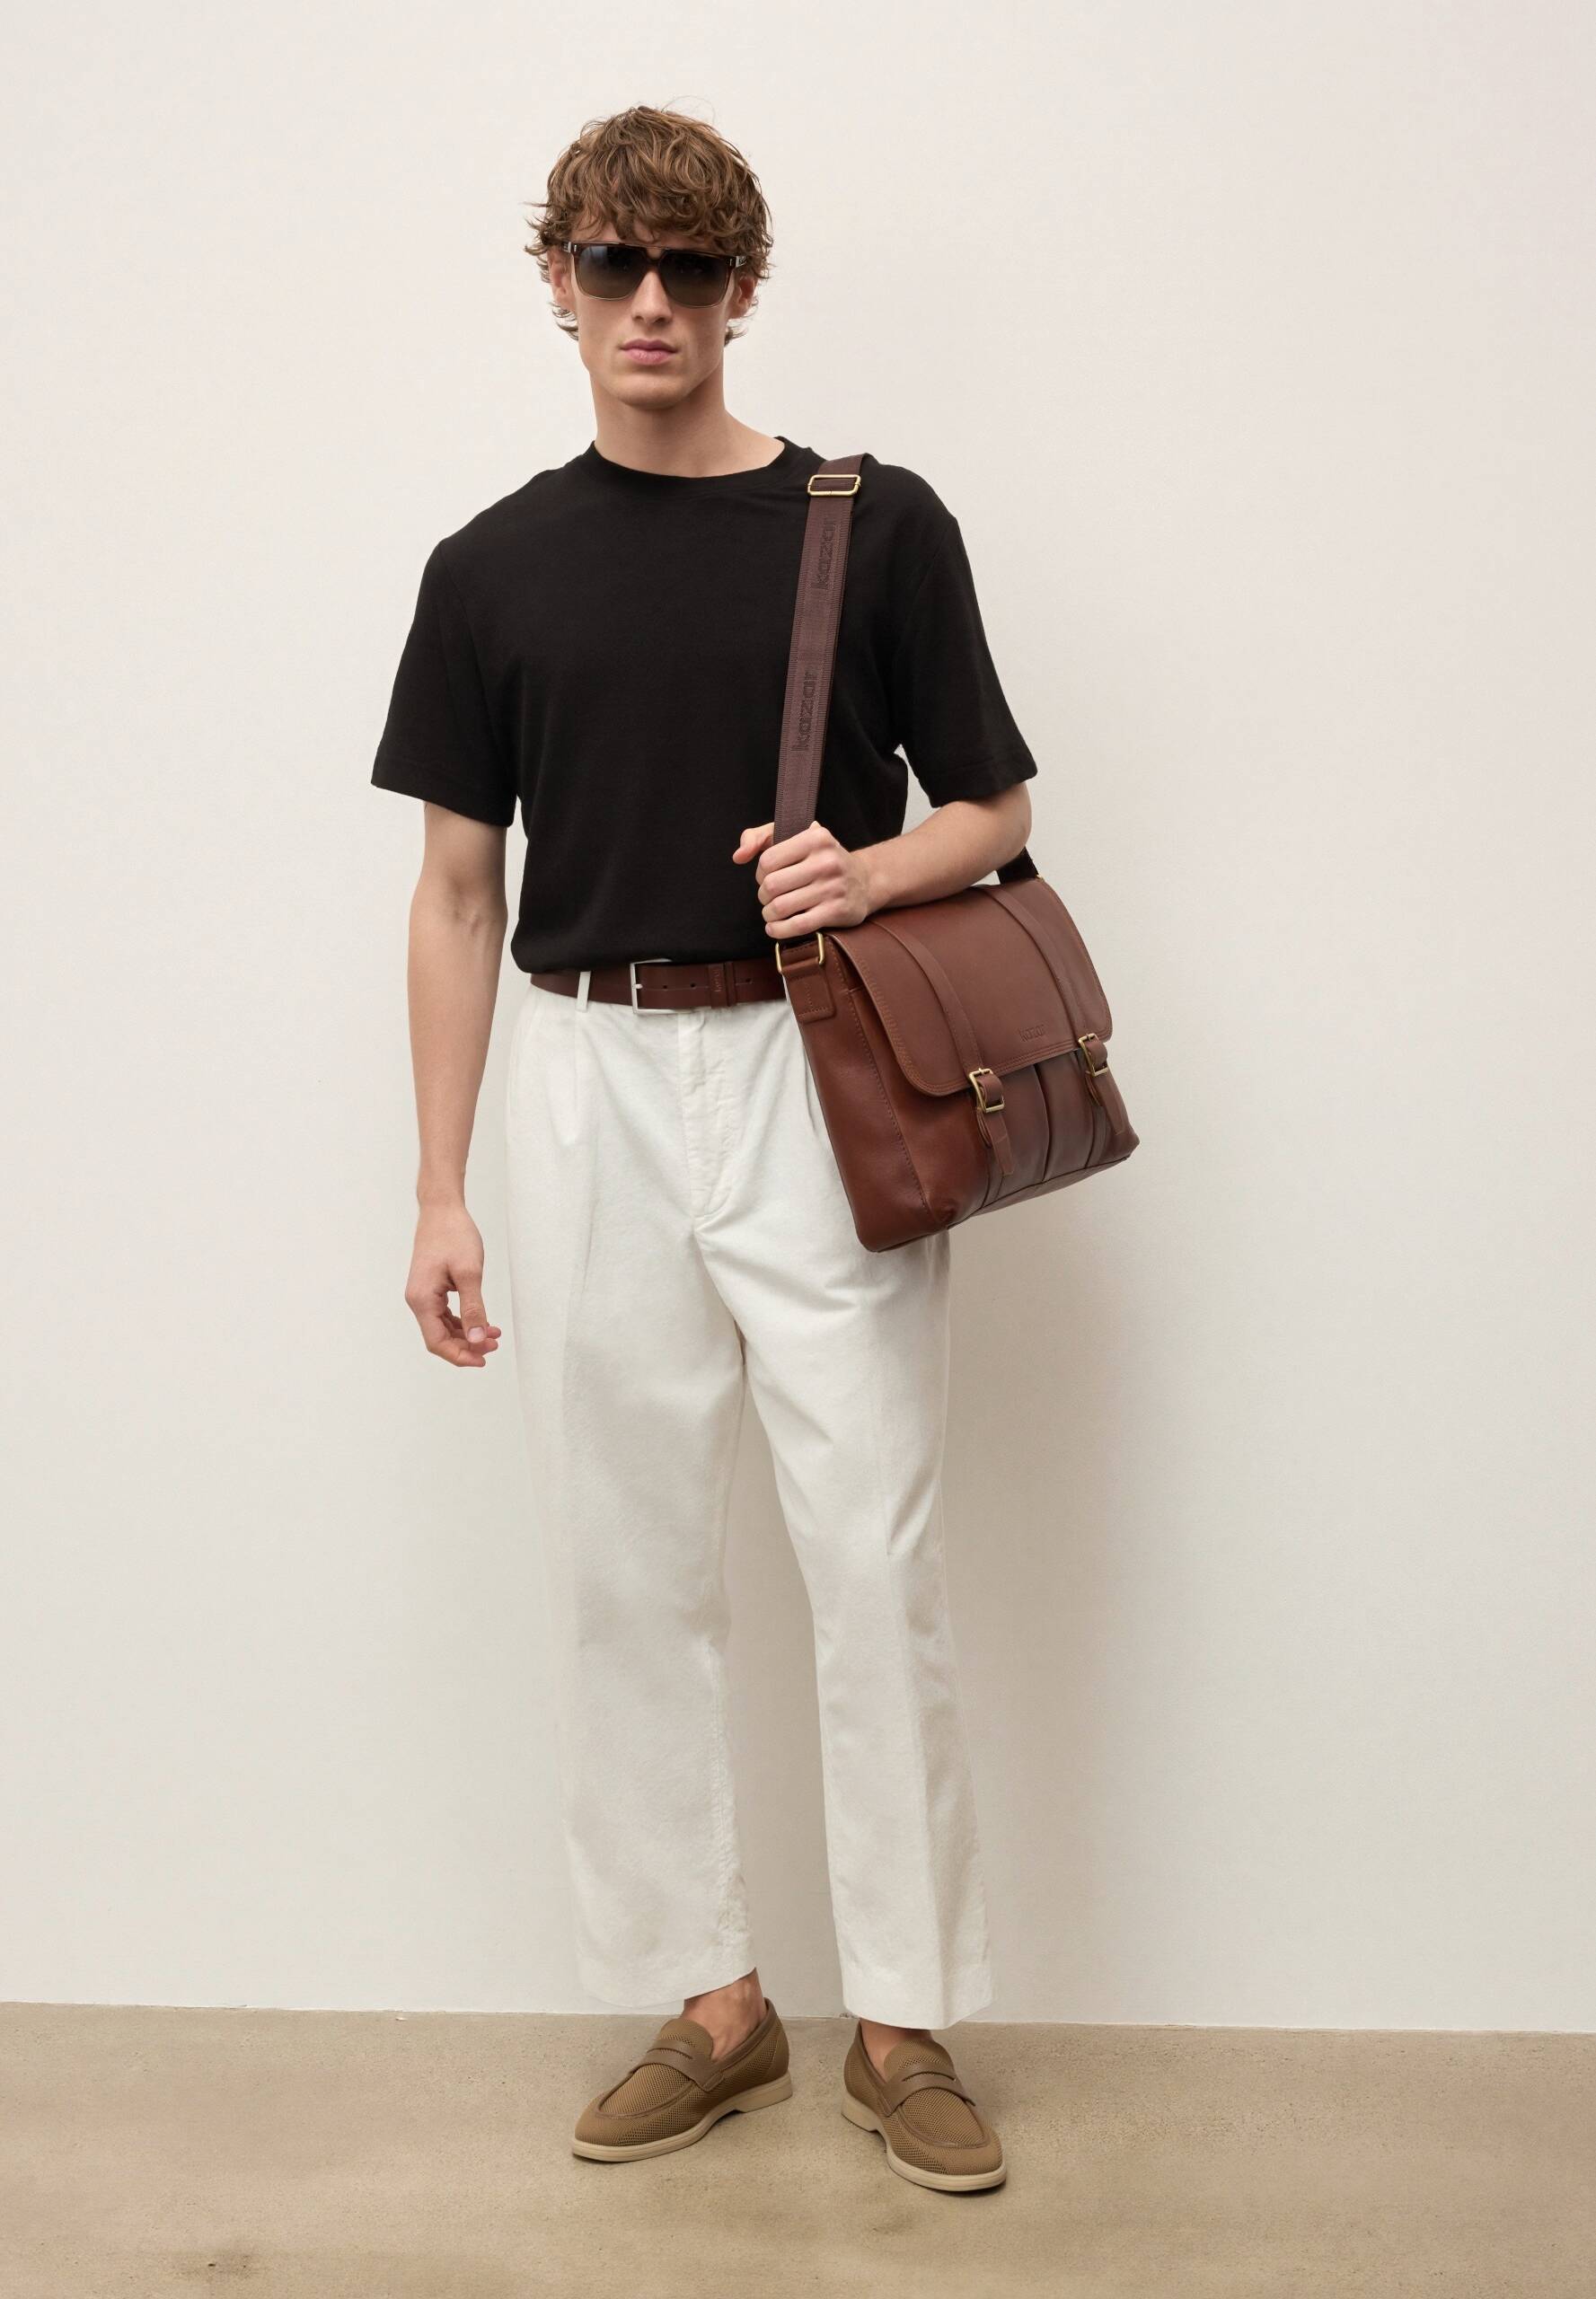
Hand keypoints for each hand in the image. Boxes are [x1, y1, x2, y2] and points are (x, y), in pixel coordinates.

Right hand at [404, 1205, 502, 1367]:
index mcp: (421, 1300)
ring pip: (443, 1327)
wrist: (442, 1208)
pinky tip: (483, 1321)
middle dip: (467, 1346)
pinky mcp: (431, 1288)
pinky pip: (445, 1314)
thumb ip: (474, 1309)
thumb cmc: (454, 1235)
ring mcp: (423, 1294)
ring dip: (467, 1334)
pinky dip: (463, 1321)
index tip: (484, 1359)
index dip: (460, 1355)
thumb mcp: (469, 1273)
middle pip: (439, 1338)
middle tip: (495, 1345)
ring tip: (494, 1334)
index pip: (437, 1341)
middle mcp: (418, 1300)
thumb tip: (478, 1340)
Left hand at [732, 819, 874, 942]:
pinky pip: (798, 925)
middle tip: (768, 898)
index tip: (767, 878)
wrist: (864, 880)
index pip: (768, 860)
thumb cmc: (821, 859)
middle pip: (772, 885)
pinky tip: (775, 928)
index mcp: (815, 837)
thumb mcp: (795, 836)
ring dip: (769, 914)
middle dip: (763, 896)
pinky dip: (779, 930)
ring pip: (782, 907)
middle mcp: (826, 860)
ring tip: (772, 913)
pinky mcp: (837, 911)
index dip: (760, 874)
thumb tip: (738, 856)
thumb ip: (759, 837)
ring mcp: (833, 887)